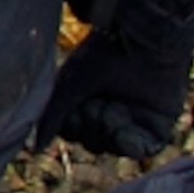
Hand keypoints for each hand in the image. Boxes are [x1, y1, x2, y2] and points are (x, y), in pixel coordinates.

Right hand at [36, 28, 193, 158]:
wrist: (140, 43)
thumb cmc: (101, 56)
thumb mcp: (68, 85)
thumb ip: (52, 118)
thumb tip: (36, 148)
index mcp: (88, 102)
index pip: (74, 132)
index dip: (73, 126)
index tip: (75, 109)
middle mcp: (111, 113)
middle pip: (93, 143)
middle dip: (91, 126)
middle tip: (95, 105)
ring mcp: (135, 121)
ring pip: (114, 147)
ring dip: (108, 129)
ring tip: (113, 106)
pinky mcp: (157, 126)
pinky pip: (141, 149)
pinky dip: (129, 143)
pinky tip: (124, 128)